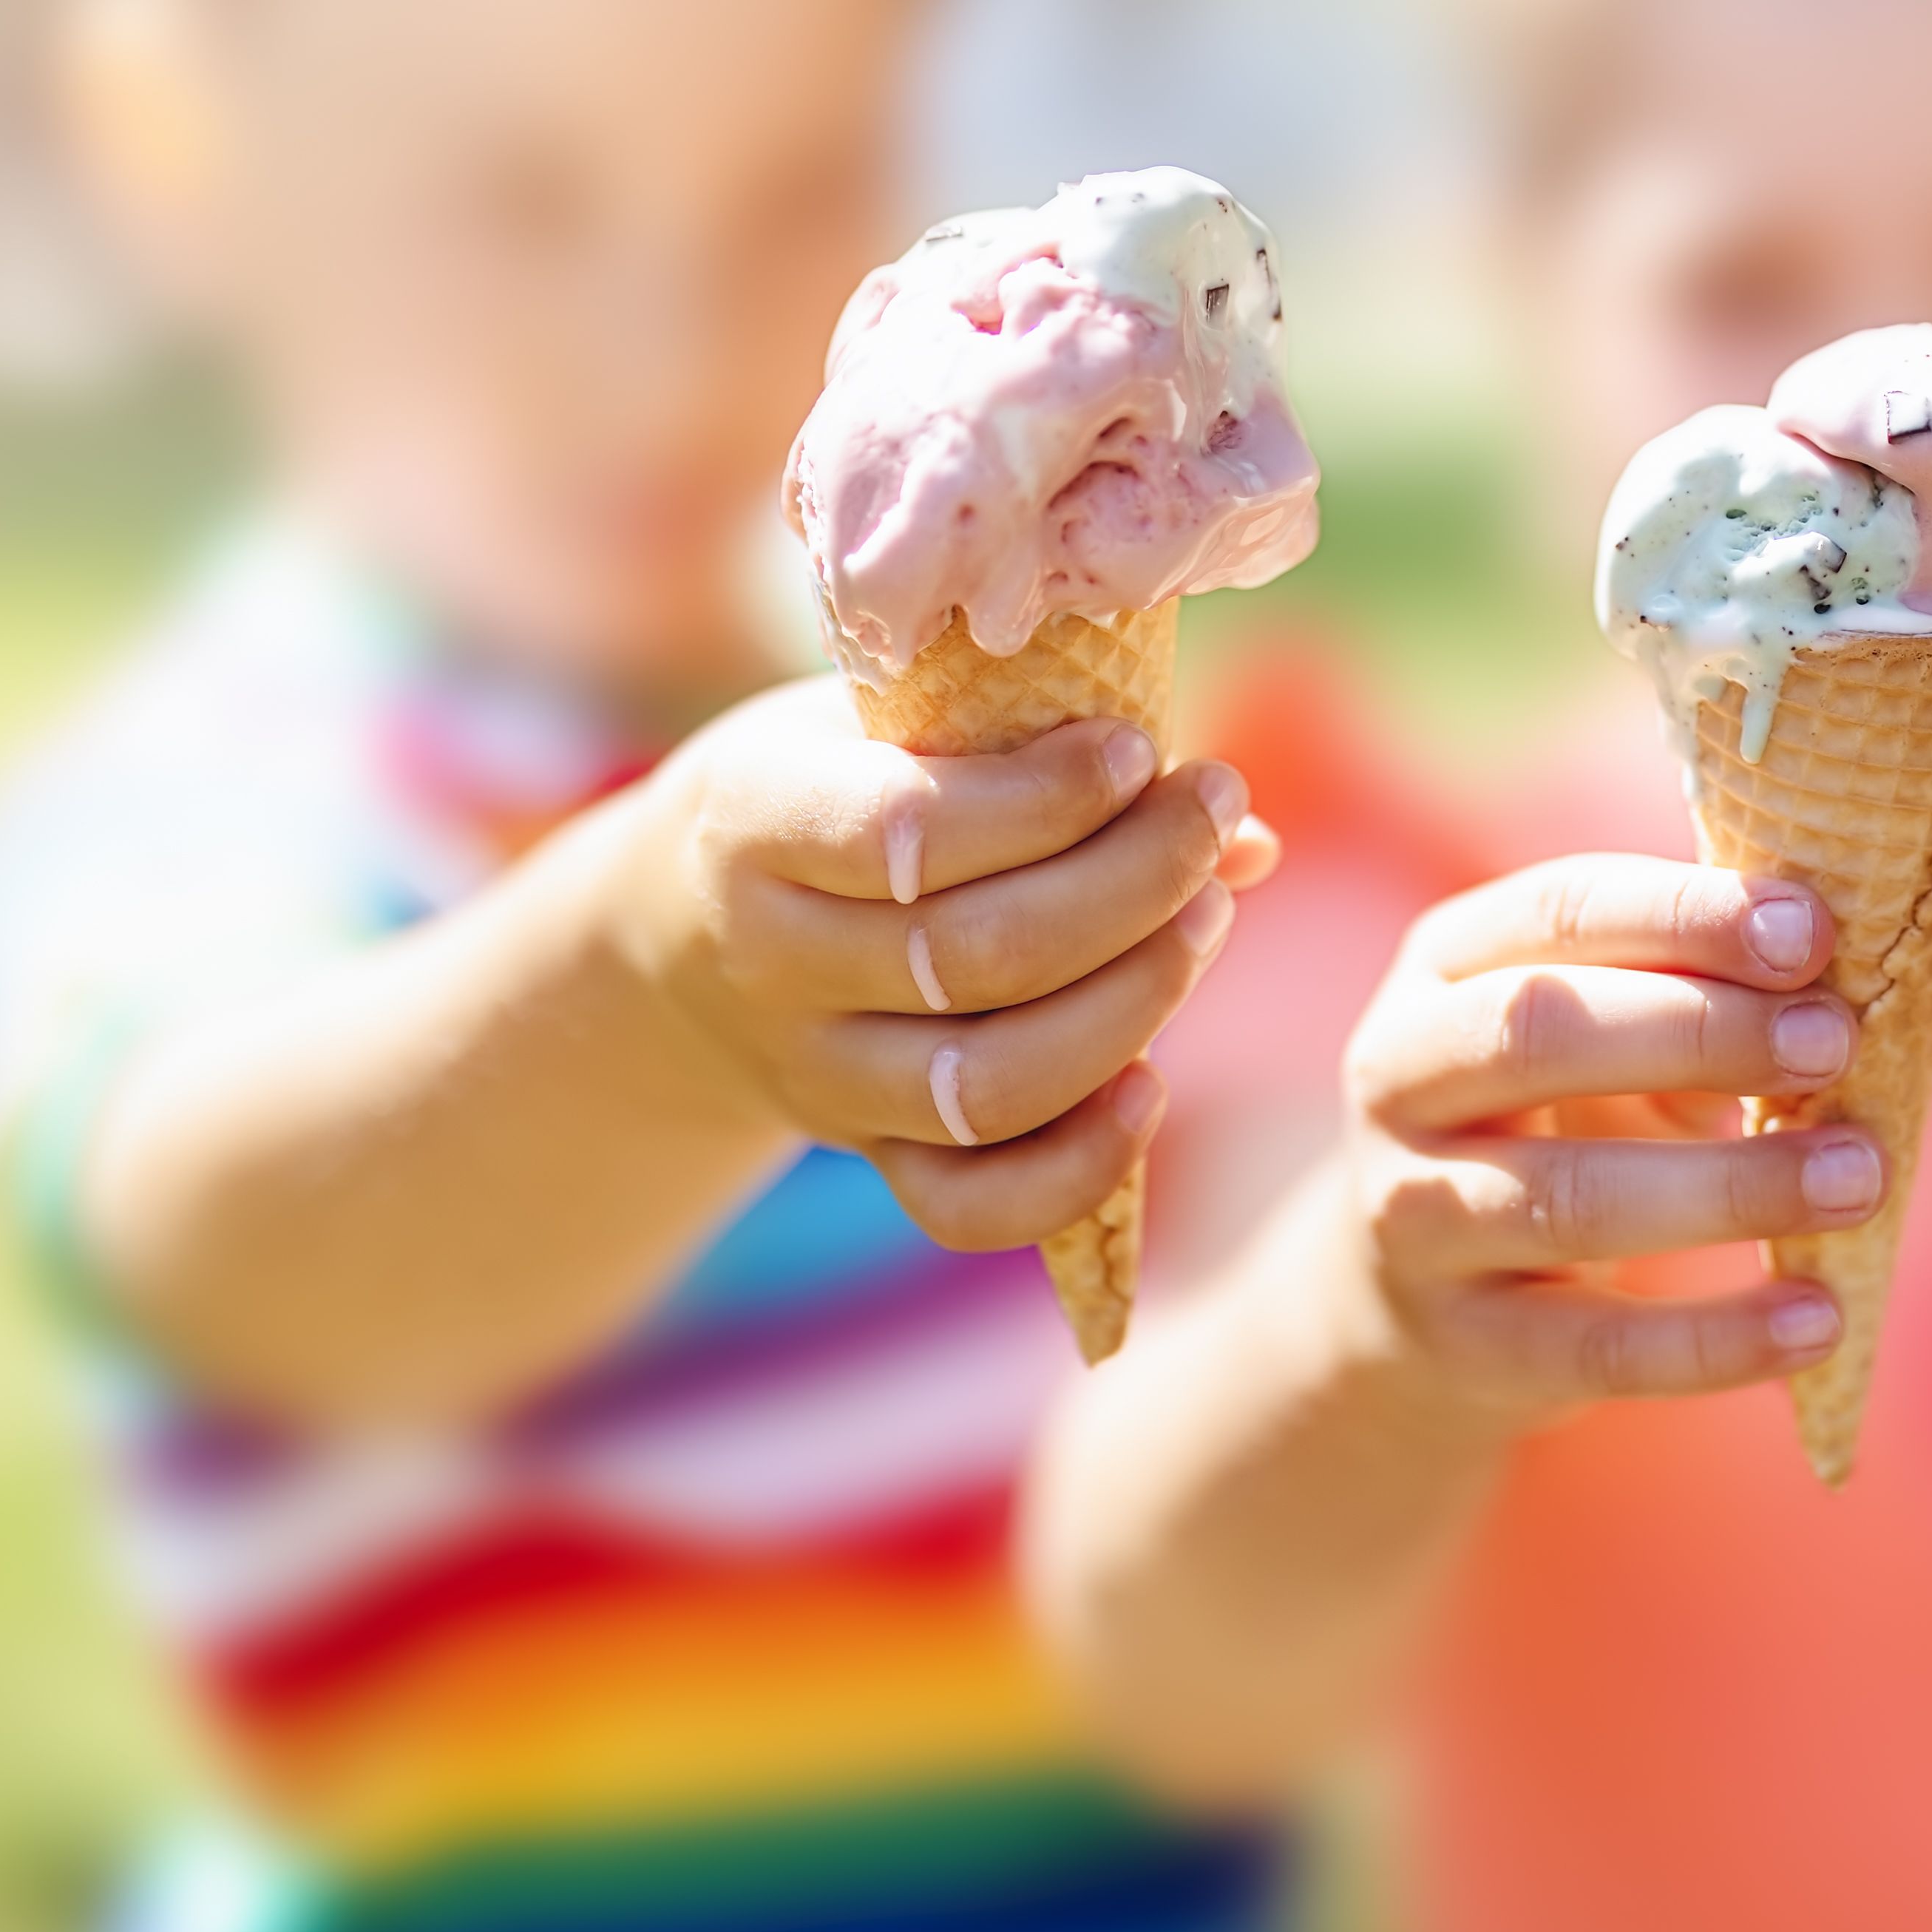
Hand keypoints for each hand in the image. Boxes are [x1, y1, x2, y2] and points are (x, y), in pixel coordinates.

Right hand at [615, 677, 1277, 1251]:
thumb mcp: (888, 723)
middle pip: (975, 958)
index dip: (1045, 799)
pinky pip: (970, 1207)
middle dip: (1131, 885)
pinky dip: (1075, 1167)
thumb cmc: (834, 783)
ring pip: (988, 1086)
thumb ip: (1037, 751)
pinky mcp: (868, 1154)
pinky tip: (1150, 1087)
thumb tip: (1245, 833)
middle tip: (1210, 817)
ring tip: (1208, 917)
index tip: (1136, 749)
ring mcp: (819, 1076)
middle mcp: (774, 963)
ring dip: (1131, 1005)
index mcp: (756, 824)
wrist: (687, 925)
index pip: (906, 833)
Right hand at [1323, 853, 1878, 1423]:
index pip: (1556, 911)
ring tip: (1859, 1178)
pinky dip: (1716, 1338)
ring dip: (1732, 1185)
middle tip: (1835, 1041)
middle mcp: (1402, 1080)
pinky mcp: (1463, 1345)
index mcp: (1445, 968)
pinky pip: (1598, 1346)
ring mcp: (1417, 1218)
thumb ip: (1691, 996)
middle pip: (1537, 1033)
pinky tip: (1818, 1319)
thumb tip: (1837, 990)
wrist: (1408, 1306)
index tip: (1810, 932)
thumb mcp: (1596, 1036)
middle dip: (1700, 1029)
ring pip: (1569, 1198)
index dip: (1684, 914)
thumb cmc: (1550, 1122)